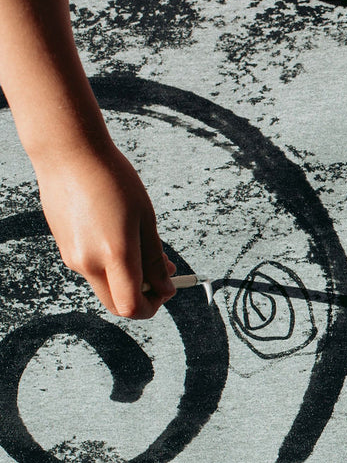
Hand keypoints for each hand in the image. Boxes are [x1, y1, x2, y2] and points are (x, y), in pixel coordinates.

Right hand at [35, 145, 175, 318]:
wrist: (69, 155)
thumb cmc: (113, 180)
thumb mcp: (146, 219)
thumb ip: (155, 259)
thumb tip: (165, 288)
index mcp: (114, 256)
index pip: (131, 307)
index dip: (152, 307)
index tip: (166, 289)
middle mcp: (88, 263)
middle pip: (116, 304)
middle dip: (141, 296)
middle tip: (159, 272)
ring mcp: (72, 257)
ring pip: (104, 285)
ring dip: (127, 278)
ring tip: (144, 246)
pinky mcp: (64, 248)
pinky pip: (92, 268)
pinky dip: (110, 265)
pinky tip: (121, 238)